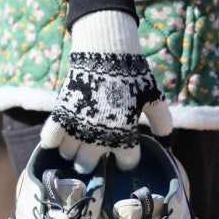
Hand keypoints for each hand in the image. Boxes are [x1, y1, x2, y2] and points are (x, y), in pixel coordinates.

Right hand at [40, 12, 171, 173]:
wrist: (107, 53)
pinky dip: (52, 140)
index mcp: (125, 134)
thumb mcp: (153, 97)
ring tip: (75, 140)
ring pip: (68, 155)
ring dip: (71, 150)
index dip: (126, 158)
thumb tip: (168, 141)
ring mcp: (78, 127)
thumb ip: (163, 121)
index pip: (127, 162)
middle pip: (89, 165)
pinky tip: (58, 134)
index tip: (123, 152)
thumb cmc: (132, 76)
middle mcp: (100, 136)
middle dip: (91, 160)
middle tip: (91, 150)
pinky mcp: (61, 115)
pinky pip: (50, 140)